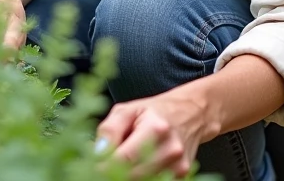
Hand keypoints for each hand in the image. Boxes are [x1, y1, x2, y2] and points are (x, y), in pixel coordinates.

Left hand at [95, 86, 219, 178]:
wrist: (190, 114)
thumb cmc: (154, 111)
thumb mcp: (127, 110)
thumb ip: (110, 130)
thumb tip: (97, 152)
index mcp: (156, 128)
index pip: (124, 158)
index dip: (104, 165)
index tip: (93, 165)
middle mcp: (171, 150)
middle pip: (133, 175)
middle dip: (114, 171)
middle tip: (103, 164)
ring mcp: (179, 166)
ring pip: (142, 180)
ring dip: (127, 174)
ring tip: (124, 159)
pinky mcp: (182, 175)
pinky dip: (141, 175)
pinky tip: (139, 164)